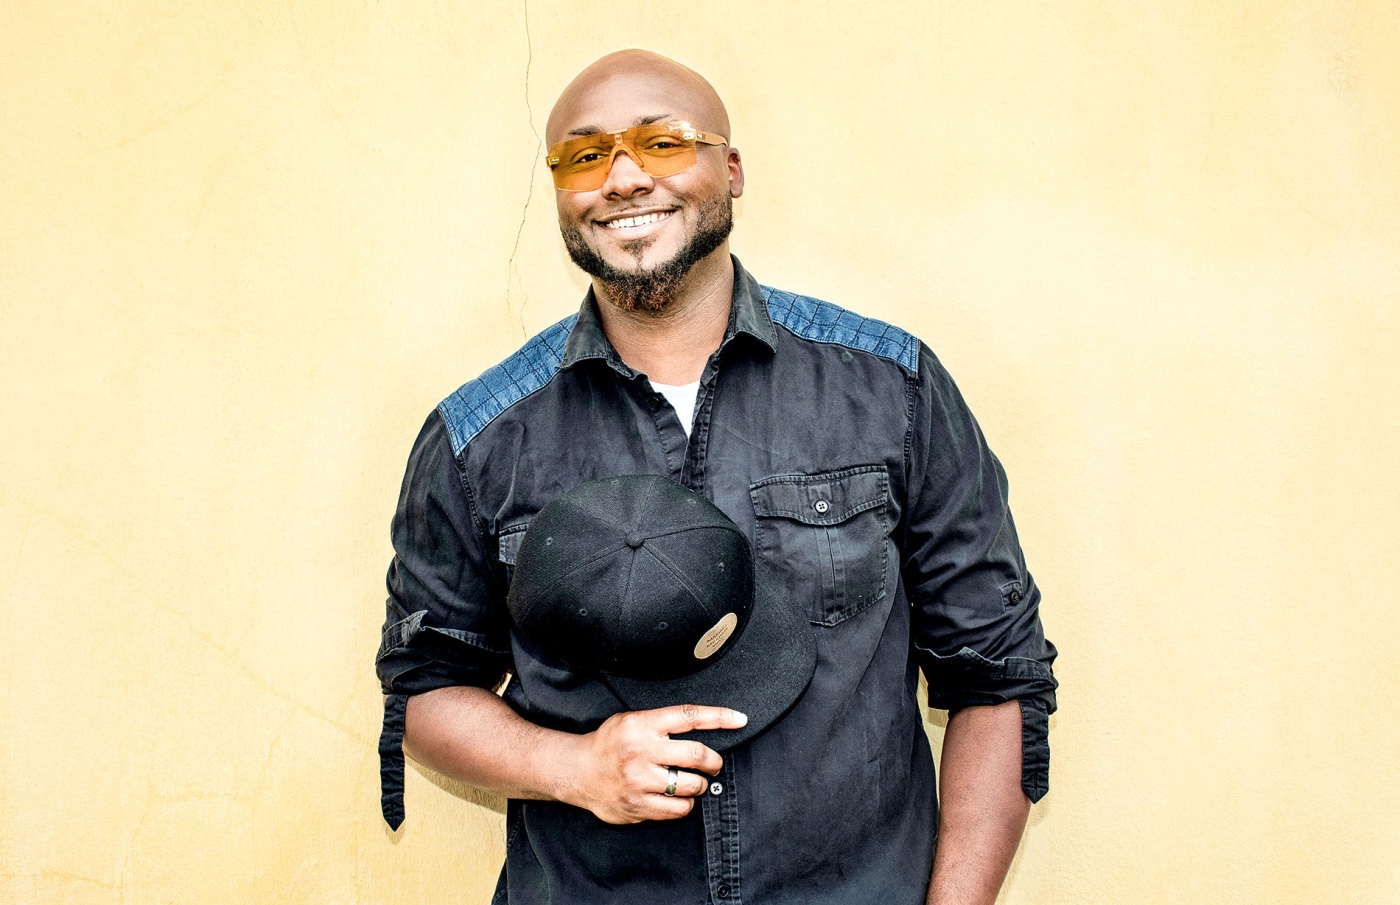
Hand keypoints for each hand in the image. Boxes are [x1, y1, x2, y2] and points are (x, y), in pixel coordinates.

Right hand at [561, 704, 747, 823]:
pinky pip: (678, 809)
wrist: (578, 771)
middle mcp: (642, 751)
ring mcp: (639, 781)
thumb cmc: (610, 743)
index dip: (720, 717)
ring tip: (692, 781)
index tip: (740, 720)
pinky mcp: (638, 806)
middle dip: (713, 761)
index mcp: (642, 724)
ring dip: (699, 785)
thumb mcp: (632, 720)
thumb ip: (663, 723)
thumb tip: (706, 727)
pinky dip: (685, 804)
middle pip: (698, 755)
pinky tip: (677, 797)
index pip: (690, 716)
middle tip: (713, 764)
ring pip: (691, 785)